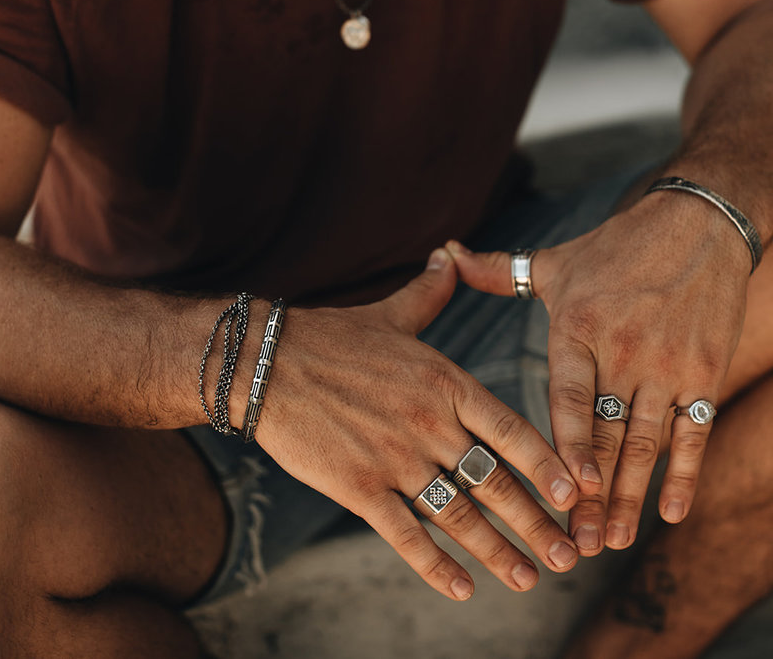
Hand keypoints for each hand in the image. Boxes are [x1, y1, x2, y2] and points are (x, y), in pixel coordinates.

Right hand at [254, 248, 580, 600]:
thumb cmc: (332, 337)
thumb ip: (431, 291)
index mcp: (446, 383)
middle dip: (537, 524)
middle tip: (568, 556)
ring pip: (460, 517)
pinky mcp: (360, 488)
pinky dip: (437, 567)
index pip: (512, 431)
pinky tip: (462, 588)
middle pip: (496, 483)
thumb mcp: (392, 313)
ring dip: (499, 553)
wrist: (267, 363)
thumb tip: (451, 254)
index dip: (548, 467)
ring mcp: (396, 460)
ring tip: (530, 579)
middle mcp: (430, 424)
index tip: (576, 495)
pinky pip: (407, 536)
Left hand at [447, 189, 748, 555]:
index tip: (561, 491)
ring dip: (630, 497)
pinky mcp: (703, 372)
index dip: (566, 445)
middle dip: (591, 494)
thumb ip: (499, 271)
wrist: (698, 225)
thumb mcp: (557, 262)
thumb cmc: (618, 246)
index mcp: (579, 326)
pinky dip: (683, 474)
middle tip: (576, 544)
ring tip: (611, 541)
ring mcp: (666, 366)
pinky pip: (693, 432)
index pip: (569, 396)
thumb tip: (446, 252)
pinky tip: (670, 513)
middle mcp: (623, 351)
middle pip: (605, 434)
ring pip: (645, 443)